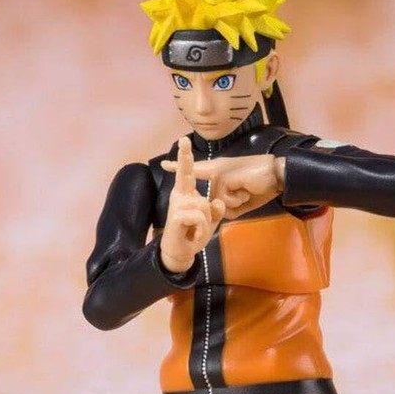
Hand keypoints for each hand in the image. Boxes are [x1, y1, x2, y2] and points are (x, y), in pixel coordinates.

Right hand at [159, 137, 225, 273]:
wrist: (180, 253)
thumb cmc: (193, 234)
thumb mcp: (210, 221)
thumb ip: (216, 209)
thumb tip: (217, 201)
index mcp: (186, 193)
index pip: (188, 172)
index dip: (185, 157)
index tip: (183, 141)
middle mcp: (179, 195)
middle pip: (189, 177)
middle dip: (188, 166)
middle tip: (186, 159)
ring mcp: (177, 205)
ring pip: (203, 205)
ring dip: (206, 222)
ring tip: (197, 230)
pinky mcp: (176, 216)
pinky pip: (199, 216)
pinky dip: (202, 229)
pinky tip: (195, 236)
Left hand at [162, 153, 286, 219]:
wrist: (276, 175)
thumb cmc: (261, 186)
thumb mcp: (241, 201)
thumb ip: (226, 206)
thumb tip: (217, 210)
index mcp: (219, 171)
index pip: (196, 170)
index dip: (180, 167)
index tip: (164, 164)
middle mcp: (216, 169)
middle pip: (209, 198)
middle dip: (224, 200)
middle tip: (238, 189)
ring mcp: (218, 172)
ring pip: (217, 202)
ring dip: (235, 202)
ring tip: (247, 189)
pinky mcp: (222, 177)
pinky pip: (224, 201)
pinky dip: (237, 200)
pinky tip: (246, 188)